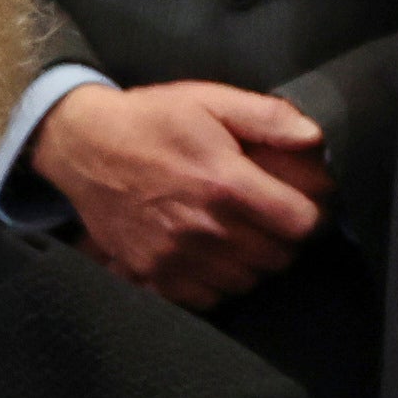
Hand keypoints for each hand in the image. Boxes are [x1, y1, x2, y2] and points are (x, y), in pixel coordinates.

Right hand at [32, 80, 331, 305]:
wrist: (82, 146)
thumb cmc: (151, 120)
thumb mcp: (211, 100)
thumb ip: (268, 118)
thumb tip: (314, 138)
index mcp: (225, 183)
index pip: (300, 224)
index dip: (312, 215)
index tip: (304, 206)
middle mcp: (205, 227)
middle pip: (278, 258)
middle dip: (284, 239)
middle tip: (272, 219)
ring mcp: (177, 256)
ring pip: (247, 281)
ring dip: (253, 262)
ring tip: (242, 235)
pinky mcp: (153, 274)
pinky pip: (208, 297)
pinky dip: (218, 282)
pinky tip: (213, 255)